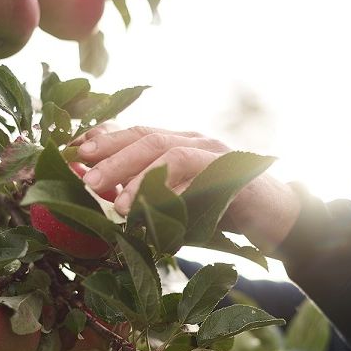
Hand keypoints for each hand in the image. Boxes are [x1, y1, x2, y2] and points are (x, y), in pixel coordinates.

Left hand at [75, 126, 228, 215]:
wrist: (276, 217)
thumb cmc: (222, 211)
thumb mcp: (180, 202)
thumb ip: (151, 195)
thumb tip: (109, 199)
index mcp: (180, 143)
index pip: (137, 133)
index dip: (105, 140)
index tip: (75, 152)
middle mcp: (196, 141)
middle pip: (148, 139)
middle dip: (113, 156)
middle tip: (85, 178)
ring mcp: (217, 155)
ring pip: (171, 153)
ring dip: (139, 176)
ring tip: (116, 201)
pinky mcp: (234, 175)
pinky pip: (201, 177)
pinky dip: (176, 192)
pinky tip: (156, 208)